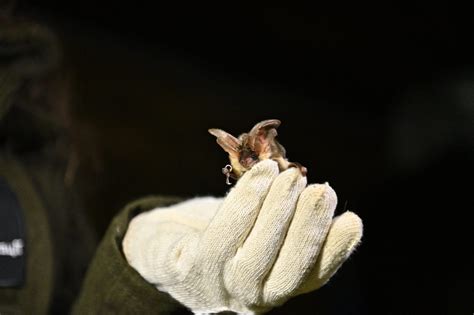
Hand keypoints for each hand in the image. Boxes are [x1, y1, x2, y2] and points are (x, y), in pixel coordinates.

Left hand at [123, 160, 361, 313]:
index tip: (352, 219)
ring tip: (289, 176)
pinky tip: (261, 174)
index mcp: (271, 289)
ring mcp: (218, 287)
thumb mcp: (255, 234)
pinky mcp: (191, 268)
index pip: (310, 277)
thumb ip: (286, 226)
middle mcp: (248, 298)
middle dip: (308, 228)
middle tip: (322, 190)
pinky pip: (222, 233)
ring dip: (278, 211)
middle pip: (287, 270)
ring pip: (256, 253)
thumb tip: (325, 204)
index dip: (335, 251)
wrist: (163, 248)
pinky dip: (246, 200)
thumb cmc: (220, 237)